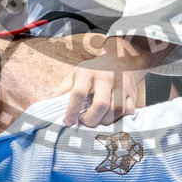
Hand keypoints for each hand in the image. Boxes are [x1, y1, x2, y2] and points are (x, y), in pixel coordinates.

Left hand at [51, 36, 171, 126]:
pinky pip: (129, 111)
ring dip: (105, 121)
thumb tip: (50, 102)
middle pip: (101, 104)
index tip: (68, 122)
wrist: (121, 58)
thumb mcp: (75, 74)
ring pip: (116, 110)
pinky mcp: (132, 93)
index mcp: (88, 73)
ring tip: (97, 120)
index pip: (79, 92)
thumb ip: (63, 88)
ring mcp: (121, 86)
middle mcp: (106, 78)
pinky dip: (120, 119)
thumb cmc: (93, 70)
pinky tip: (112, 118)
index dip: (72, 110)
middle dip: (91, 119)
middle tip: (84, 122)